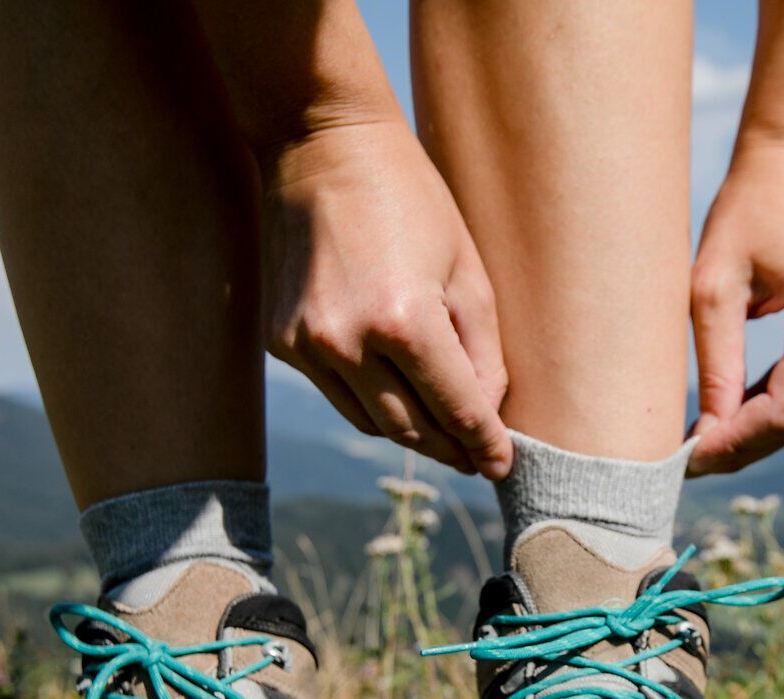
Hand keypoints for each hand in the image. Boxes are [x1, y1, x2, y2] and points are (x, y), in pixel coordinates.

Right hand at [262, 119, 510, 478]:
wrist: (321, 147)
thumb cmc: (410, 199)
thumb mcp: (467, 271)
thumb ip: (482, 352)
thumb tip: (486, 417)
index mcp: (405, 323)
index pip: (456, 410)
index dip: (485, 445)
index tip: (502, 465)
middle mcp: (348, 344)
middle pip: (412, 430)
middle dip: (451, 448)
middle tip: (477, 457)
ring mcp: (307, 346)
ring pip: (371, 423)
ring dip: (411, 434)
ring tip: (443, 434)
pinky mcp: (281, 341)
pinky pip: (337, 394)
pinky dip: (371, 402)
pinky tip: (395, 391)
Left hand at [687, 137, 783, 475]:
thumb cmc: (748, 205)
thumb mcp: (712, 286)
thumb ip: (715, 364)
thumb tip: (707, 436)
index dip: (739, 441)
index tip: (690, 455)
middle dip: (746, 442)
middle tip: (688, 458)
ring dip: (760, 427)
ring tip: (704, 437)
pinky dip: (777, 401)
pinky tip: (734, 411)